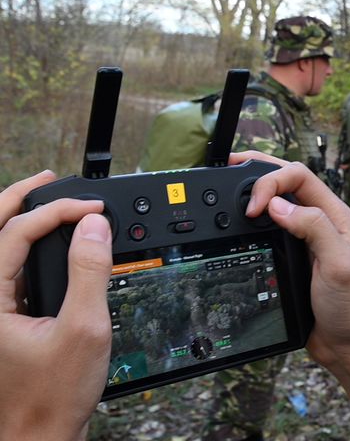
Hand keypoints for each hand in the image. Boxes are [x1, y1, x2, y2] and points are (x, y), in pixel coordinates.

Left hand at [0, 171, 111, 439]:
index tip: (93, 209)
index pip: (15, 234)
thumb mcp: (84, 329)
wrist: (38, 437)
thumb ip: (89, 273)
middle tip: (50, 181)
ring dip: (18, 220)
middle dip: (19, 199)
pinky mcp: (2, 320)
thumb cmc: (53, 396)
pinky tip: (47, 244)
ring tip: (45, 201)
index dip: (57, 212)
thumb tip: (94, 227)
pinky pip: (7, 271)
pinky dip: (24, 247)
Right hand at [229, 151, 349, 438]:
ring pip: (277, 203)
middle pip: (287, 180)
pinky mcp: (294, 258)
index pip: (298, 175)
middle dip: (259, 169)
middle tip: (230, 165)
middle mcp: (320, 221)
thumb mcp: (338, 263)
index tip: (252, 208)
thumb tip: (277, 204)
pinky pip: (270, 230)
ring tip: (231, 184)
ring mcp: (306, 239)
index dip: (270, 182)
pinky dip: (254, 221)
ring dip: (255, 190)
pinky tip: (240, 223)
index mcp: (333, 214)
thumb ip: (313, 227)